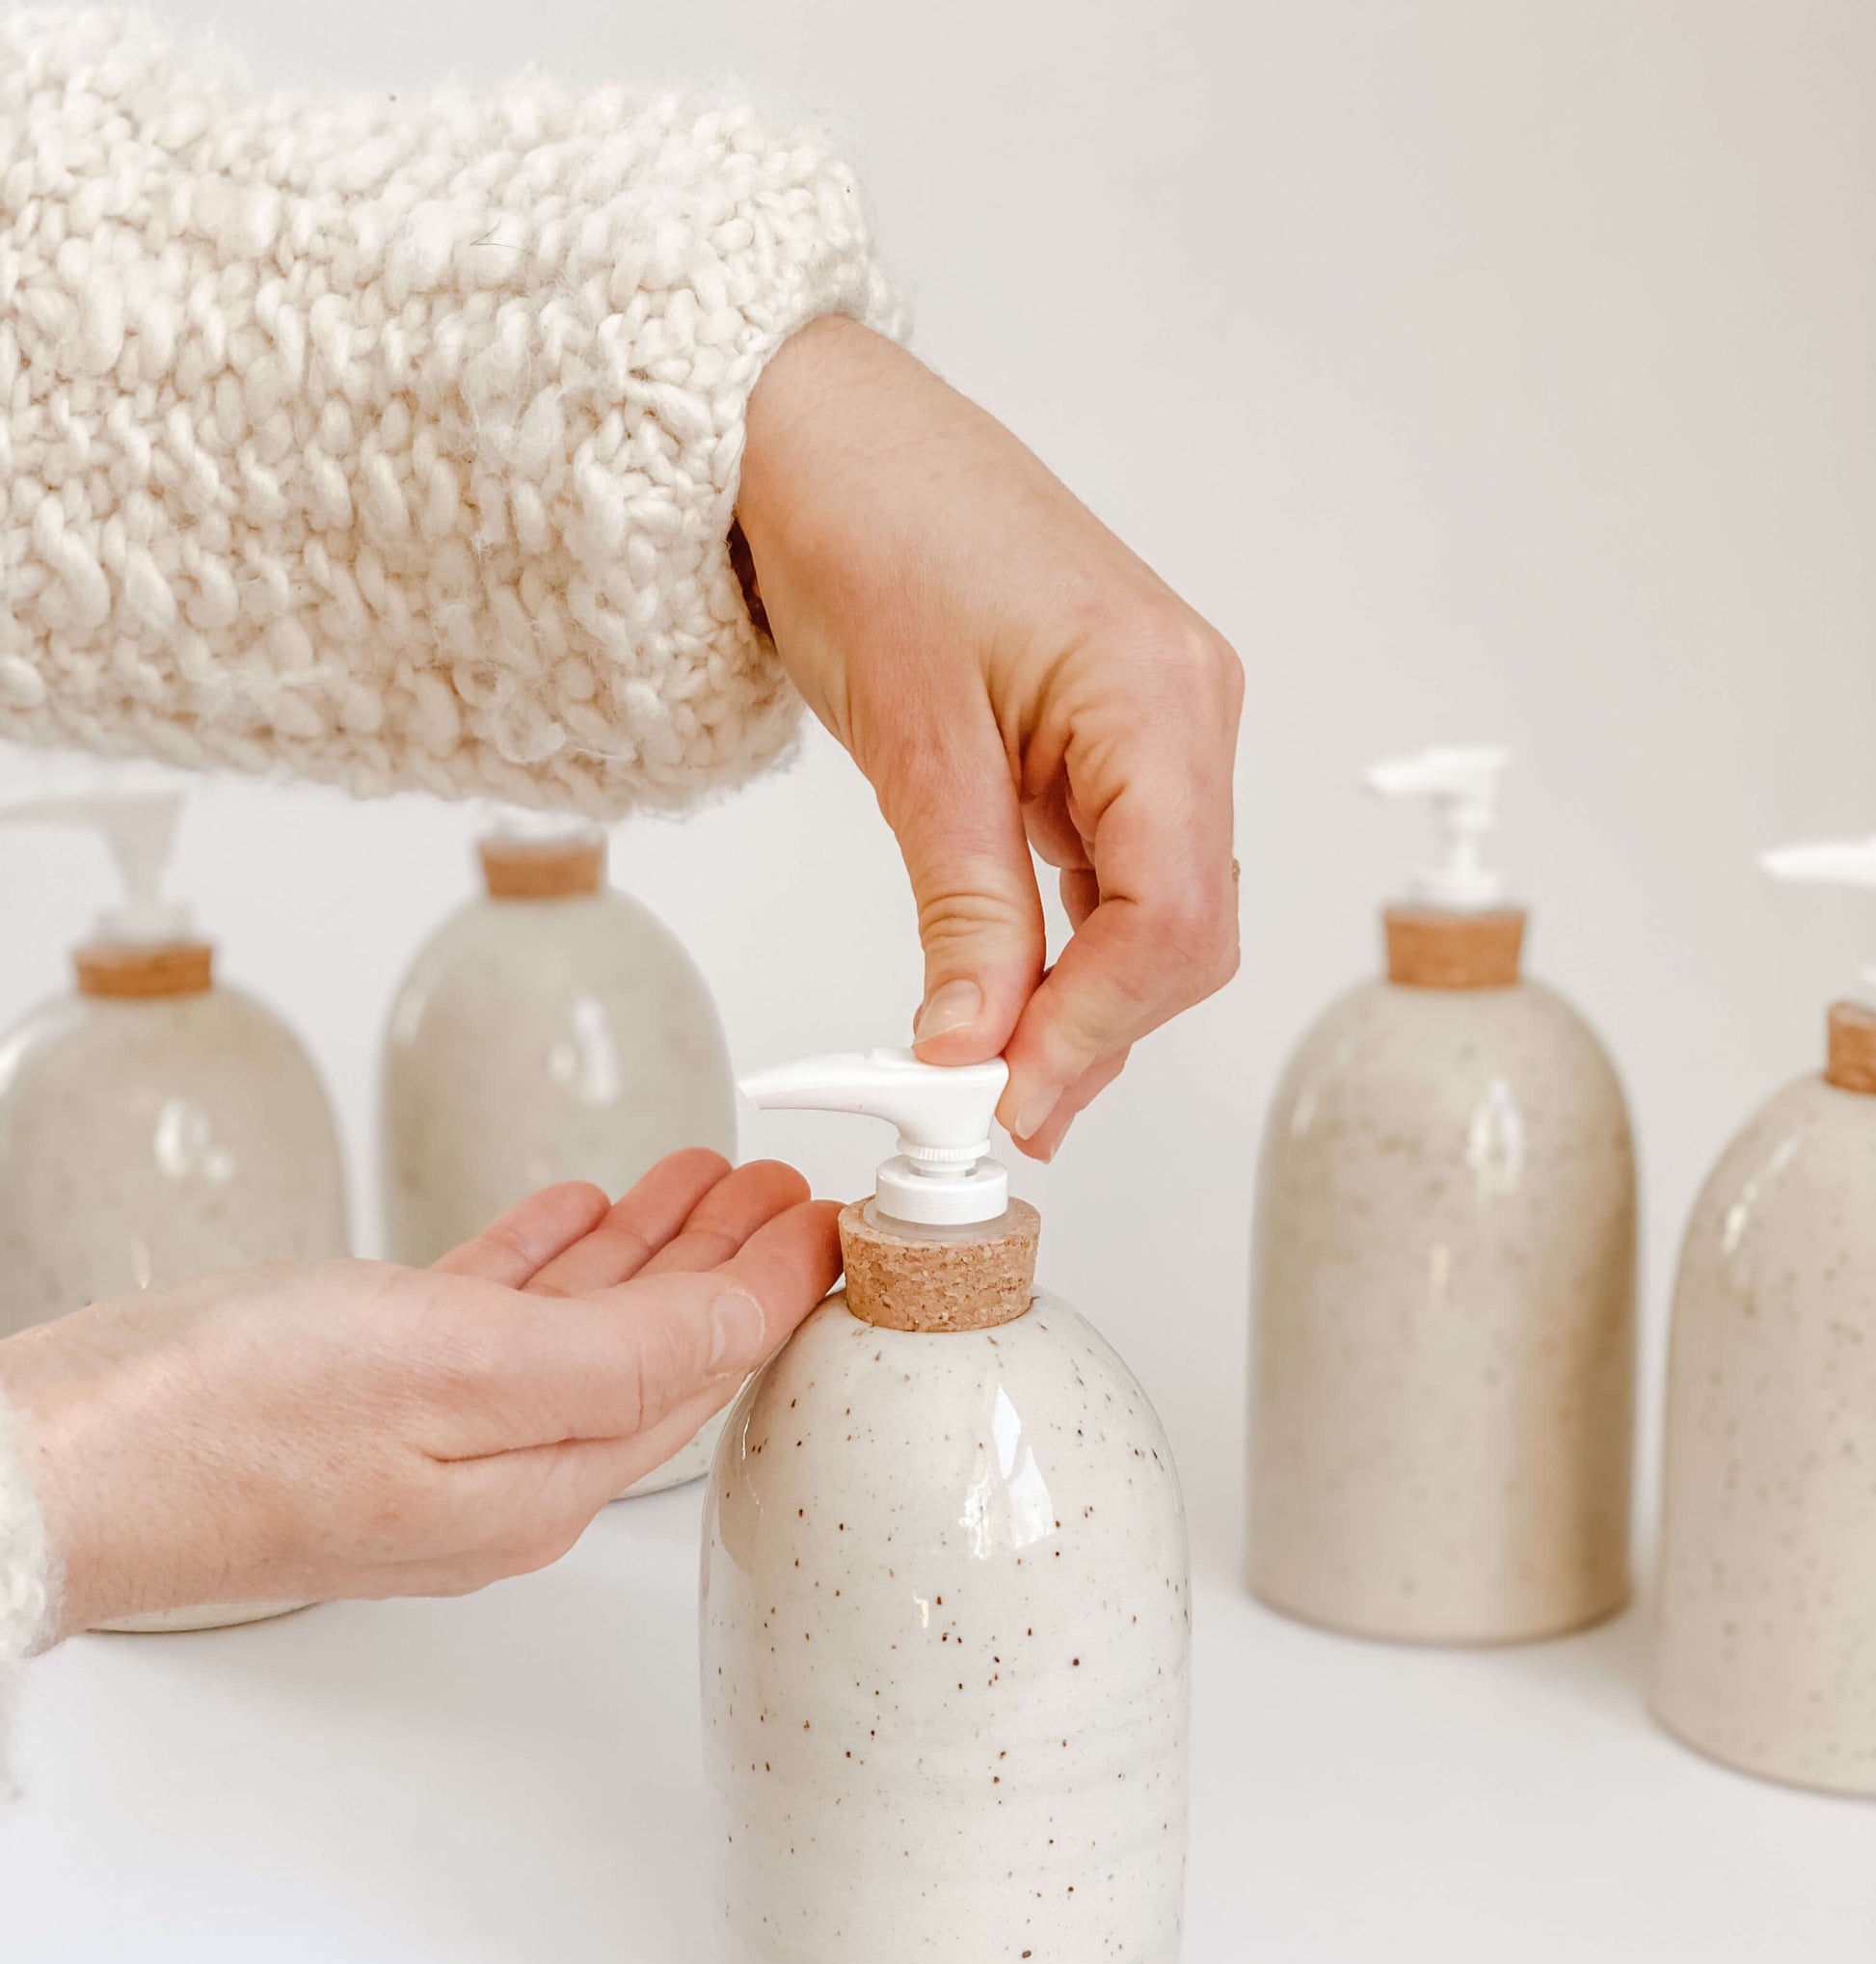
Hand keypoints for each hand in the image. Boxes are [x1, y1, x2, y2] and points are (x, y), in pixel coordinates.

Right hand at [0, 1154, 838, 1636]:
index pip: (702, 1364)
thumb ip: (616, 1352)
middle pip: (655, 1348)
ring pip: (577, 1329)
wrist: (51, 1465)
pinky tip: (569, 1215)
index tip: (834, 1213)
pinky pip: (489, 1325)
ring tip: (704, 1176)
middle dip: (726, 1259)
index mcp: (546, 1478)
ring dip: (644, 1248)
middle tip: (784, 1183)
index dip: (777, 1282)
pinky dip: (544, 1262)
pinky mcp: (362, 1409)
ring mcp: (432, 1446)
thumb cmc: (225, 1422)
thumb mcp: (455, 1367)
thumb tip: (748, 1318)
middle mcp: (505, 1476)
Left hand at [736, 315, 1242, 1158]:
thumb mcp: (912, 745)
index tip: (1010, 1101)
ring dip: (1086, 1000)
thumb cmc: (864, 531)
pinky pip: (1122, 871)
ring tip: (991, 1073)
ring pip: (1161, 911)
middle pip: (1186, 927)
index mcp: (1158, 695)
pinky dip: (1072, 947)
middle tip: (996, 1109)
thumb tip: (979, 1046)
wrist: (819, 433)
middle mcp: (1187, 708)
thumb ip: (966, 910)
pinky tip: (1012, 994)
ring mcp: (1159, 724)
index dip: (1097, 1024)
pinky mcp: (1112, 738)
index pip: (1173, 911)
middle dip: (1098, 1028)